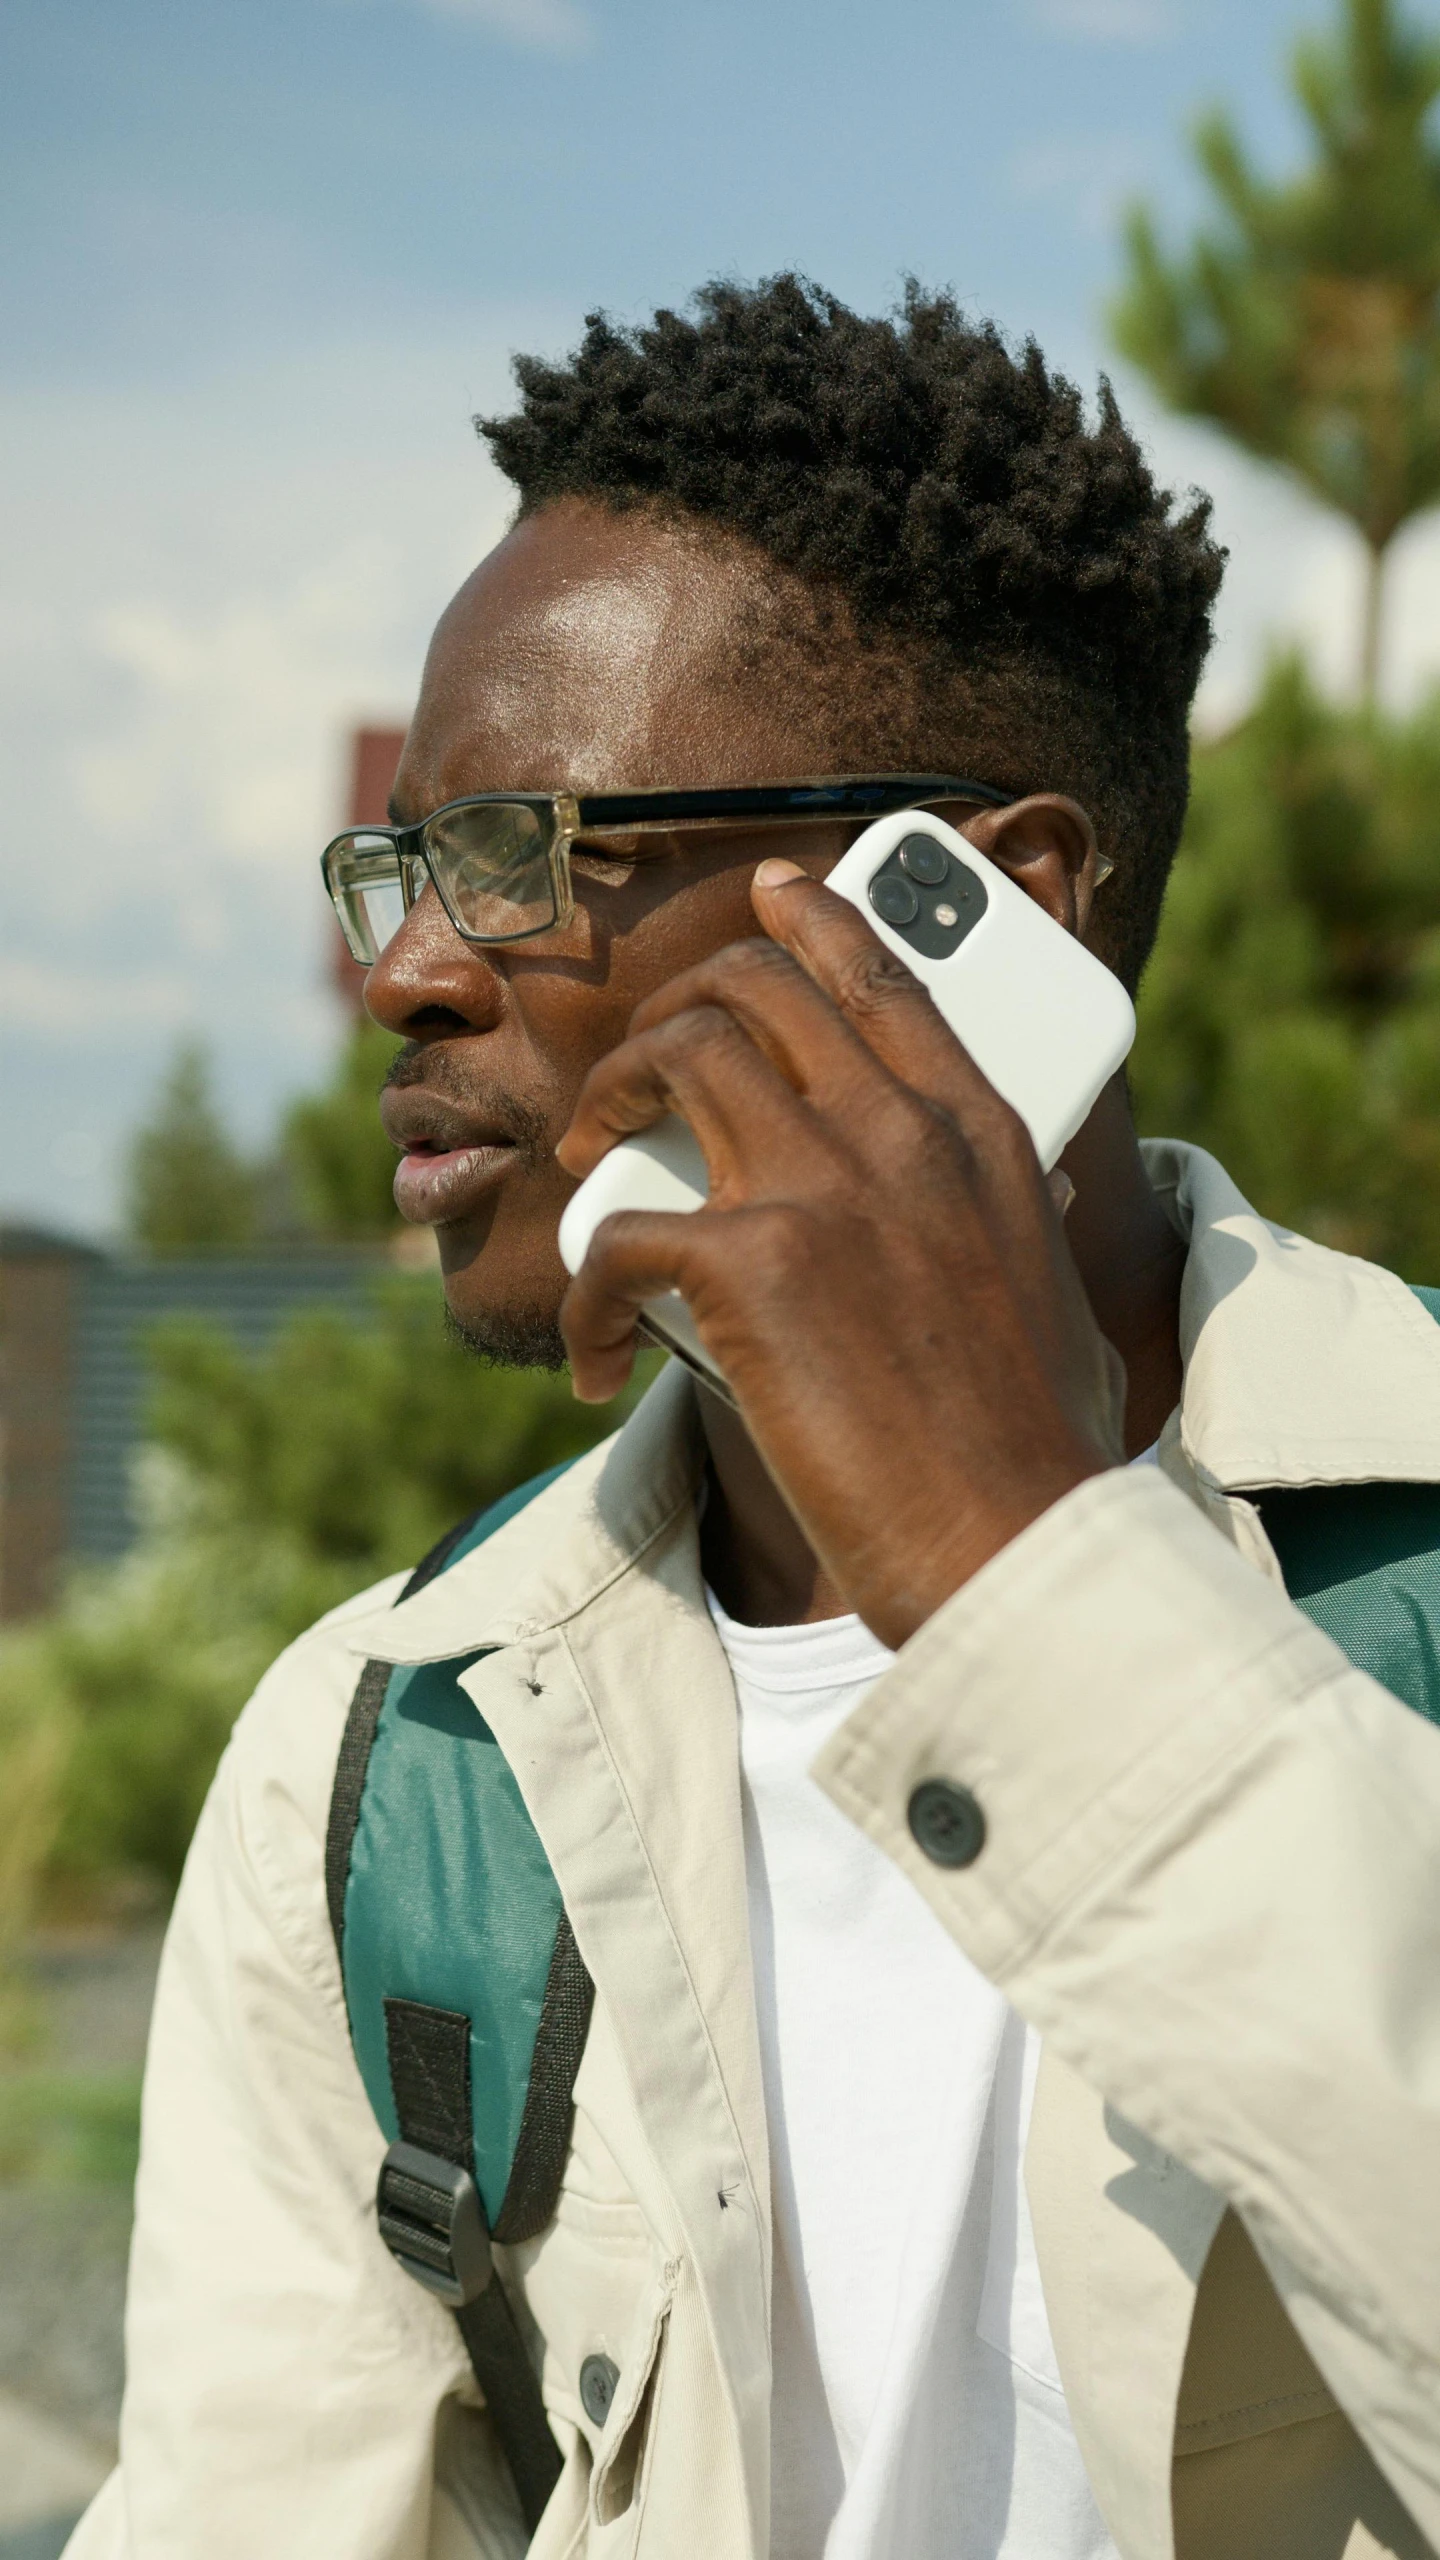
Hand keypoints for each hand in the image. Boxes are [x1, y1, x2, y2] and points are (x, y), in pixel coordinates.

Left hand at [556, 862, 1125, 1647]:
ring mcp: (827, 1187)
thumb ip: (1019, 1220)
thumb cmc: (1033, 1445)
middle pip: (758, 989)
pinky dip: (585, 1298)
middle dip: (676, 1007)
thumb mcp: (1054, 1294)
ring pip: (680, 1055)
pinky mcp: (753, 1265)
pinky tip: (593, 1360)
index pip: (884, 977)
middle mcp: (905, 1132)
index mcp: (982, 1132)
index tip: (766, 892)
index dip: (812, 919)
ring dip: (610, 1094)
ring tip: (587, 1157)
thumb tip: (1025, 1201)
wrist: (1014, 1540)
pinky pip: (620, 1235)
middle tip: (637, 1075)